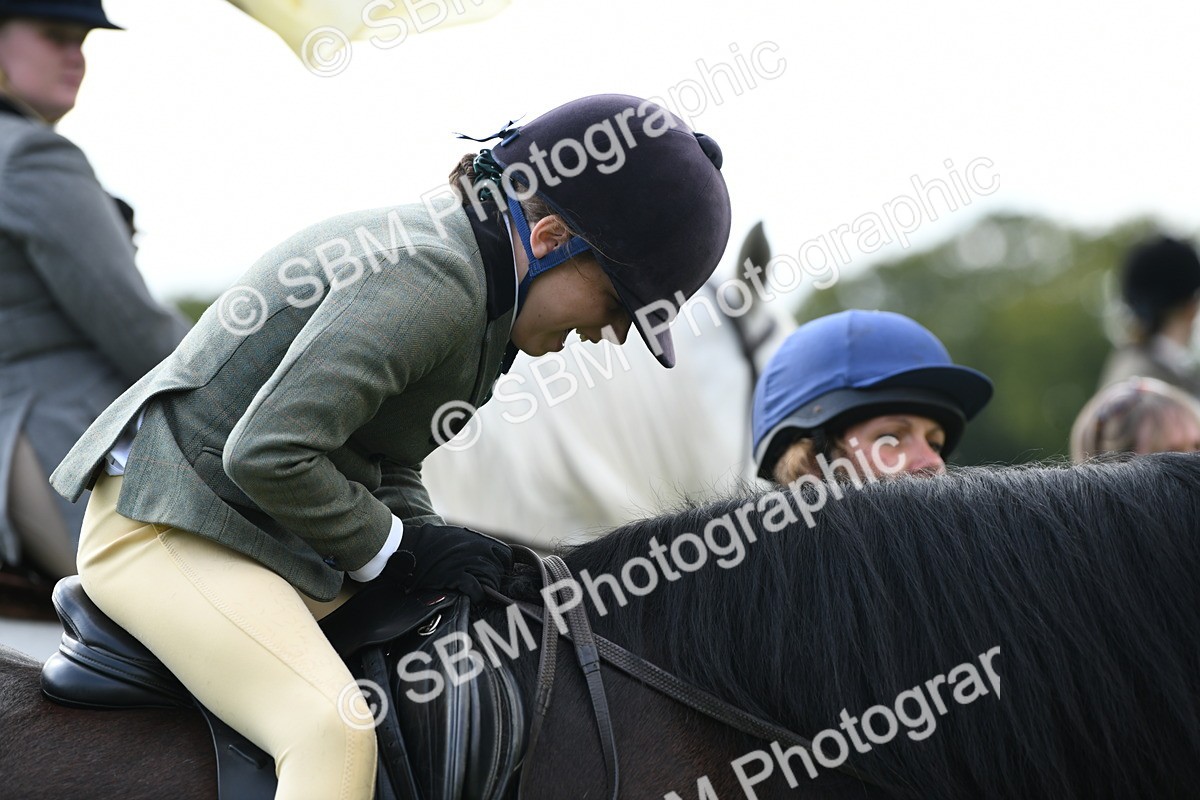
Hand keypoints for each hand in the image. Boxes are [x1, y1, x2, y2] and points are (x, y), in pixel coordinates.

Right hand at [380, 523, 511, 602]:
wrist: (406, 547)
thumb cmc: (428, 542)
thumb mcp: (455, 535)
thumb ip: (472, 544)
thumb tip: (484, 556)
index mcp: (477, 540)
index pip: (504, 555)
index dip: (503, 567)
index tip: (497, 573)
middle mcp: (475, 550)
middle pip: (498, 571)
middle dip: (494, 581)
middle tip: (485, 588)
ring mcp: (466, 563)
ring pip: (490, 581)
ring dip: (487, 591)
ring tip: (479, 595)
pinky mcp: (455, 576)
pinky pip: (477, 590)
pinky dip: (478, 597)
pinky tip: (474, 599)